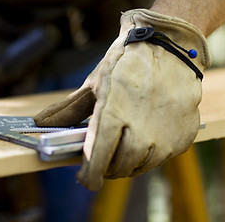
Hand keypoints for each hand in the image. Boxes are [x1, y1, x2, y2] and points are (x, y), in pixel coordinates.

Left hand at [34, 9, 210, 190]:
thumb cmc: (127, 62)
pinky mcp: (184, 136)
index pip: (98, 159)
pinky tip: (147, 134)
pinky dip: (151, 152)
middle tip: (105, 153)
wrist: (169, 45)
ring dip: (129, 161)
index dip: (90, 175)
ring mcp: (166, 135)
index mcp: (113, 114)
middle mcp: (141, 130)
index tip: (85, 179)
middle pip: (119, 167)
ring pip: (141, 165)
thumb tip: (40, 123)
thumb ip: (68, 109)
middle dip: (107, 166)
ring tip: (125, 142)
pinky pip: (163, 157)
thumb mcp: (94, 82)